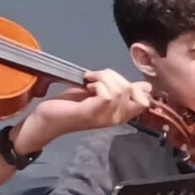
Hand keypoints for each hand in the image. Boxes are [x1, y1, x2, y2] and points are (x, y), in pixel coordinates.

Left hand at [16, 70, 151, 154]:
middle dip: (112, 76)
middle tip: (94, 78)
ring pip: (119, 89)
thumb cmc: (71, 106)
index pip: (144, 102)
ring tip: (89, 81)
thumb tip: (146, 86)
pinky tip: (86, 85)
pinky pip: (107, 94)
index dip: (135, 87)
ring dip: (102, 77)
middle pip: (131, 90)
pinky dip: (97, 83)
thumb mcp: (100, 94)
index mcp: (120, 115)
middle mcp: (116, 119)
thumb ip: (119, 90)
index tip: (114, 81)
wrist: (47, 119)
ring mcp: (104, 117)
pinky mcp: (91, 113)